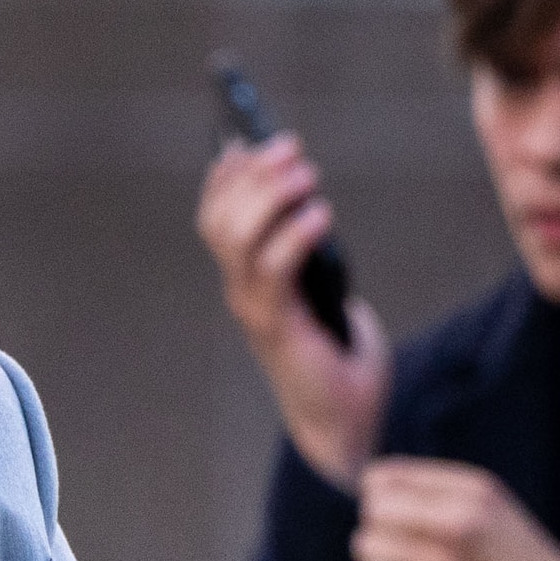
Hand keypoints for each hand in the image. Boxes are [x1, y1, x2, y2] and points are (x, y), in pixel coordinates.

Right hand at [198, 133, 389, 487]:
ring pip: (238, 239)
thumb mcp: (326, 291)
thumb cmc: (338, 357)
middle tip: (291, 150)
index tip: (248, 141)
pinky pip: (275, 270)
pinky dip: (295, 234)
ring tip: (308, 177)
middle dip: (252, 175)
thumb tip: (311, 205)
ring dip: (270, 197)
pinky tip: (322, 216)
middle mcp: (240, 292)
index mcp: (248, 281)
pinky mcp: (276, 328)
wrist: (343, 420)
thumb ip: (312, 255)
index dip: (225, 177)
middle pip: (220, 220)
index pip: (216, 218)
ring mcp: (253, 311)